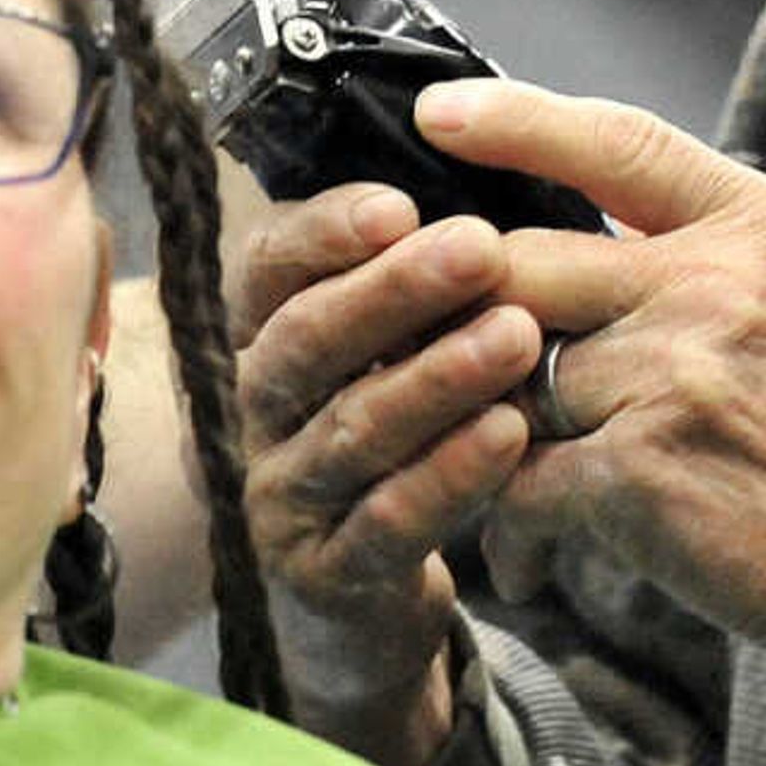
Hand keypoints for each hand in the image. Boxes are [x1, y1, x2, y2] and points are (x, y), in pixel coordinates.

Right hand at [233, 184, 542, 765]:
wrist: (356, 607)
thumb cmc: (385, 441)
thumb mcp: (375, 350)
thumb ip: (398, 274)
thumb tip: (472, 157)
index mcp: (256, 335)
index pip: (264, 267)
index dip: (324, 233)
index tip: (398, 205)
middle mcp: (249, 410)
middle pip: (306, 341)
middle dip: (395, 291)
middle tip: (483, 248)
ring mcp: (278, 496)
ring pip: (350, 427)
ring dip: (436, 378)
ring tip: (516, 336)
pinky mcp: (322, 576)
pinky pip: (387, 521)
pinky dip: (449, 476)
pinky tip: (511, 436)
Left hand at [434, 79, 765, 719]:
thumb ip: (702, 257)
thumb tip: (575, 229)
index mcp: (762, 226)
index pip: (615, 139)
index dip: (515, 119)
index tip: (438, 113)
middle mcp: (718, 281)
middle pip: (523, 258)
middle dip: (474, 318)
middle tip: (448, 367)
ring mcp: (677, 372)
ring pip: (511, 374)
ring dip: (494, 435)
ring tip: (497, 480)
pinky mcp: (641, 470)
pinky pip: (523, 479)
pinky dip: (516, 528)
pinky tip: (534, 563)